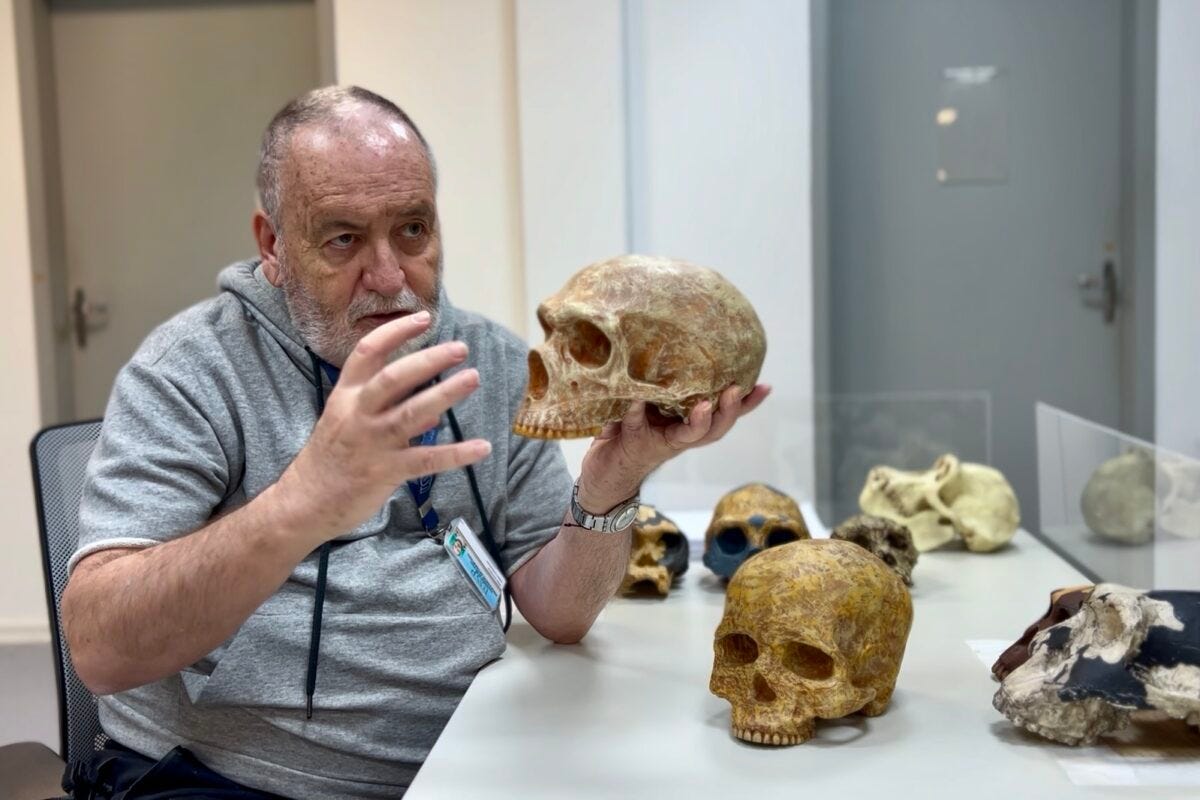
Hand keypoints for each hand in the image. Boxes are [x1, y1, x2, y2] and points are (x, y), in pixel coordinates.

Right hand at [277, 311, 491, 541]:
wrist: (305, 502)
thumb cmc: (330, 457)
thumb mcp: (348, 423)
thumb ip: (389, 410)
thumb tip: (434, 410)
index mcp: (345, 395)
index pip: (368, 352)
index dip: (396, 332)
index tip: (423, 318)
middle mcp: (357, 414)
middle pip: (393, 378)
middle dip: (428, 360)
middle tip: (459, 349)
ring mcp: (372, 443)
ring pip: (412, 413)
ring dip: (445, 394)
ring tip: (473, 378)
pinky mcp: (386, 471)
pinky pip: (426, 459)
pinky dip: (456, 453)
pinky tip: (482, 447)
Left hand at [576, 384, 770, 512]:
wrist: (604, 471)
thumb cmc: (631, 430)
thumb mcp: (652, 404)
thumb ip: (667, 384)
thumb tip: (680, 342)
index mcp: (689, 424)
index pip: (725, 414)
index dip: (748, 404)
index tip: (766, 386)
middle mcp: (681, 436)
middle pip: (716, 429)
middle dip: (730, 411)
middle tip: (736, 390)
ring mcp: (661, 441)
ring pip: (690, 436)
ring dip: (700, 421)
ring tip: (706, 405)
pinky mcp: (635, 442)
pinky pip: (638, 424)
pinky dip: (637, 412)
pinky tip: (637, 398)